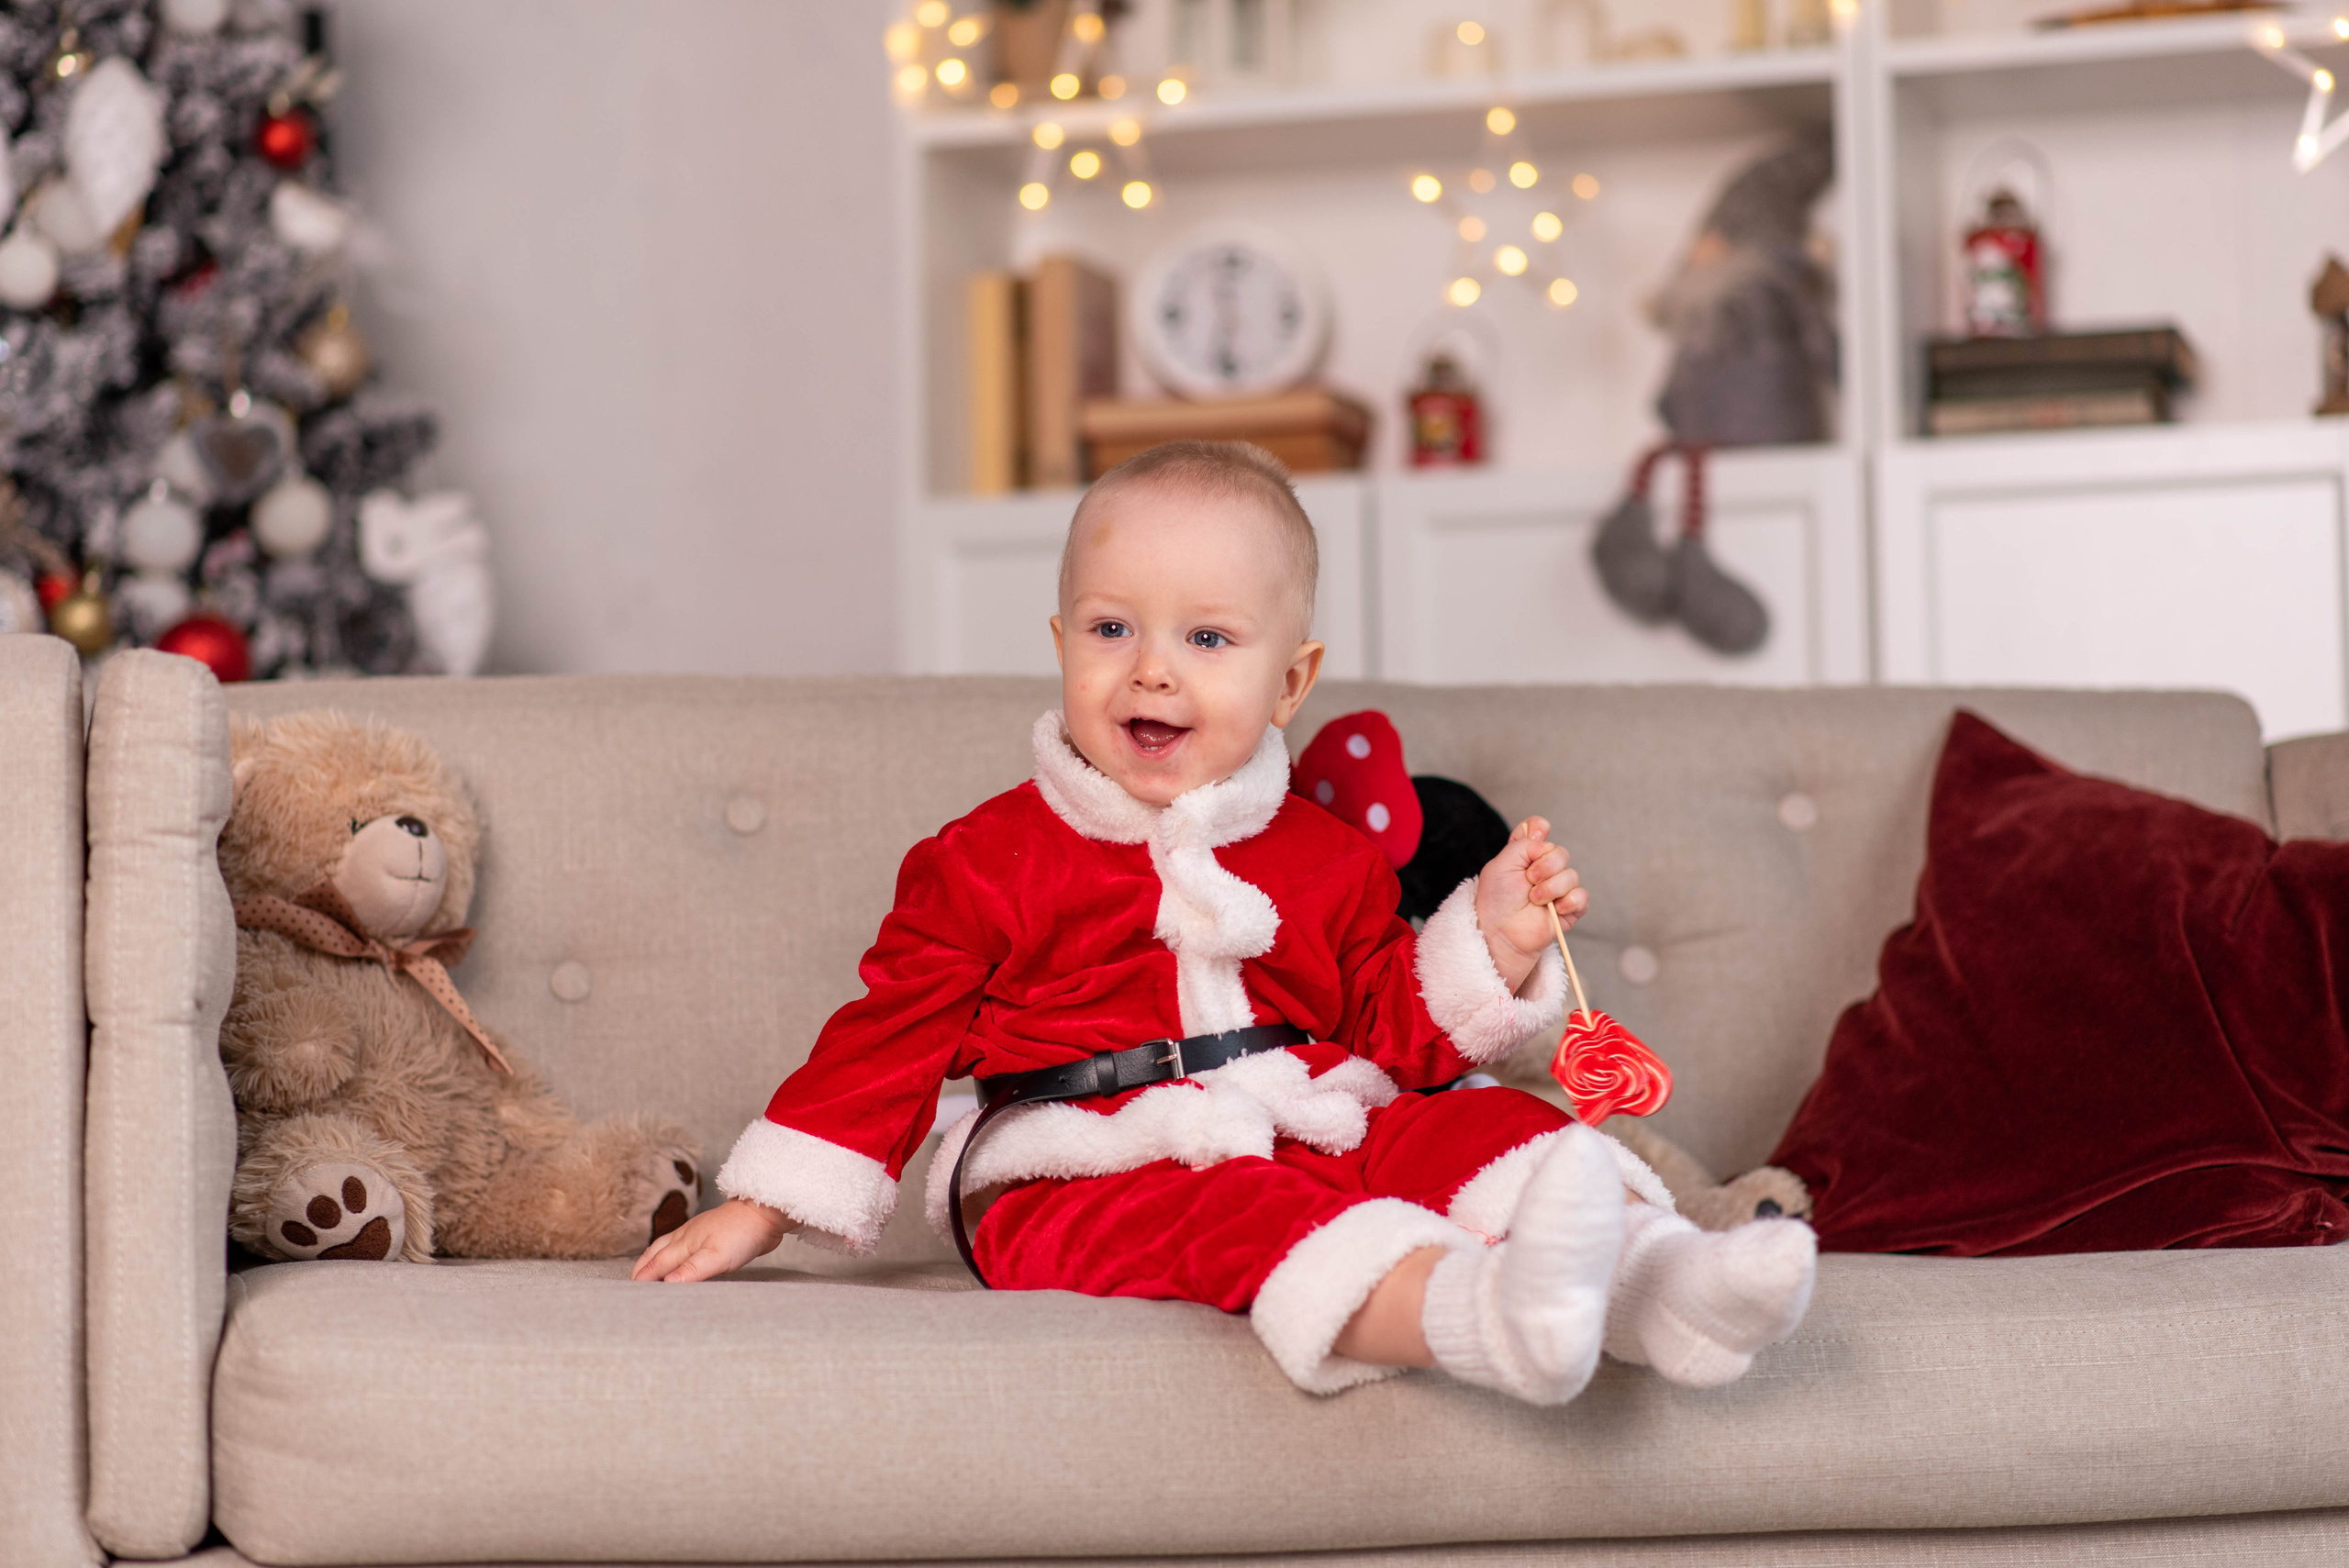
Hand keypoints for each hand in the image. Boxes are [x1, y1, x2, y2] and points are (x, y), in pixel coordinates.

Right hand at [631, 1196, 794, 1281]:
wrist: (764, 1212)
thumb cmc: (742, 1233)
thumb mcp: (717, 1256)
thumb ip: (692, 1270)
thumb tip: (667, 1284)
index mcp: (684, 1242)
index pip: (657, 1264)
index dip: (643, 1278)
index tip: (631, 1292)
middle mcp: (685, 1236)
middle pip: (656, 1253)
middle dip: (642, 1268)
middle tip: (631, 1283)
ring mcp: (697, 1233)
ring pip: (667, 1247)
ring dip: (653, 1259)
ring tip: (646, 1269)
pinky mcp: (709, 1235)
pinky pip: (681, 1246)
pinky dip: (670, 1253)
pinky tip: (677, 1258)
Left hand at [1474, 815, 1585, 993]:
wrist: (1501, 931)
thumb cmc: (1497, 900)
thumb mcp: (1501, 864)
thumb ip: (1523, 844)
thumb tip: (1545, 839)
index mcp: (1526, 855)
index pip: (1539, 829)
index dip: (1540, 829)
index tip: (1536, 836)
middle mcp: (1544, 868)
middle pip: (1560, 853)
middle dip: (1545, 866)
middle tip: (1529, 880)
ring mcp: (1558, 888)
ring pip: (1571, 875)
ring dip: (1551, 888)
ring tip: (1535, 900)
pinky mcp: (1570, 908)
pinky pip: (1582, 896)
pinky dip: (1569, 901)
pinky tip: (1555, 908)